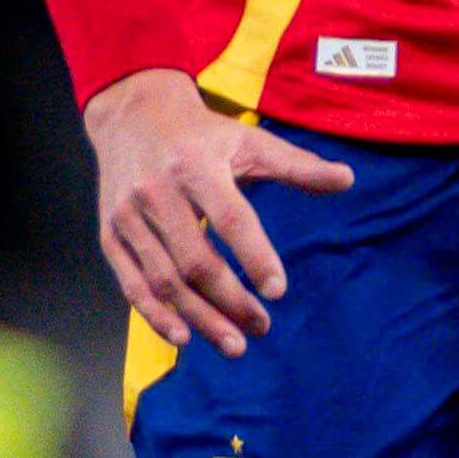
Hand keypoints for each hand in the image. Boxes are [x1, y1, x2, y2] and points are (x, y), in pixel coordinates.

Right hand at [85, 67, 351, 354]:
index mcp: (197, 165)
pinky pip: (131, 283)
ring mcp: (129, 216)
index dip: (255, 256)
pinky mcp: (110, 234)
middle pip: (195, 260)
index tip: (278, 291)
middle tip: (262, 327)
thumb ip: (297, 165)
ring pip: (164, 279)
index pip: (230, 218)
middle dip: (231, 300)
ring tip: (234, 344)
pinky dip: (155, 315)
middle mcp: (157, 191)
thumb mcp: (249, 140)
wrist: (131, 113)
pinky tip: (184, 337)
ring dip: (200, 318)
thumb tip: (348, 180)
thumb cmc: (200, 134)